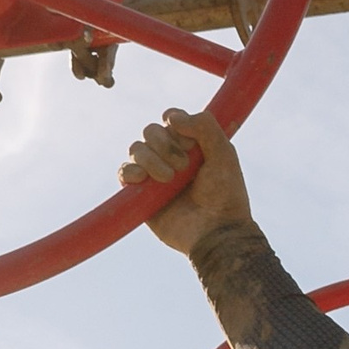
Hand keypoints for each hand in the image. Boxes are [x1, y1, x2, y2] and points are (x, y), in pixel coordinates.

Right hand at [119, 107, 250, 254]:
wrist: (215, 231)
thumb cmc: (225, 195)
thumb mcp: (224, 154)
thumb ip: (205, 126)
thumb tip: (171, 117)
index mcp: (192, 145)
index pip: (171, 119)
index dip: (176, 124)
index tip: (191, 142)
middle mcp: (171, 157)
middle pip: (151, 131)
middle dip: (165, 144)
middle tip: (184, 166)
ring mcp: (154, 174)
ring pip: (136, 148)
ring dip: (152, 159)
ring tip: (170, 179)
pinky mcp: (140, 194)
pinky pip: (124, 171)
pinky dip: (131, 171)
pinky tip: (143, 179)